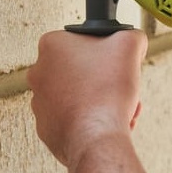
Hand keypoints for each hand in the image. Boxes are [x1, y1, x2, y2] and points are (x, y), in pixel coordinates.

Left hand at [26, 28, 147, 171]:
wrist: (96, 137)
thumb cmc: (107, 91)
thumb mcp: (129, 44)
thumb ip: (131, 35)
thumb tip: (132, 39)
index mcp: (51, 46)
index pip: (84, 41)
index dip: (107, 51)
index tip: (118, 62)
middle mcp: (39, 73)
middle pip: (81, 70)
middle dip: (105, 79)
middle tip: (122, 87)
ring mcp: (39, 103)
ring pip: (78, 96)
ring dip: (100, 100)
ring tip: (119, 109)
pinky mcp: (46, 128)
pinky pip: (73, 119)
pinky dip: (89, 121)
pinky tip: (105, 124)